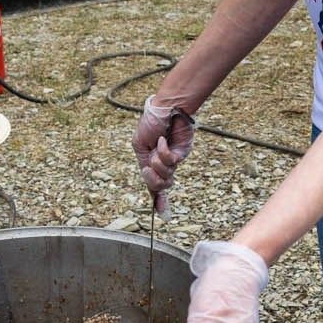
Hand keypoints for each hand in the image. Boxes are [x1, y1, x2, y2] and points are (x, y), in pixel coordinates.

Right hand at [133, 98, 195, 213]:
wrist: (164, 108)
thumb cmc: (150, 123)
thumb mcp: (140, 146)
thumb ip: (144, 163)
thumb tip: (151, 183)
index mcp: (152, 163)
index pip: (155, 185)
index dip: (159, 200)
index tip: (163, 214)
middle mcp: (164, 164)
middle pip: (160, 185)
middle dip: (153, 178)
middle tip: (150, 166)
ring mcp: (175, 159)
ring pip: (166, 176)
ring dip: (158, 162)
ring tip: (158, 145)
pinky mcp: (183, 153)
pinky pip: (172, 161)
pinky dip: (164, 151)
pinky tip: (163, 140)